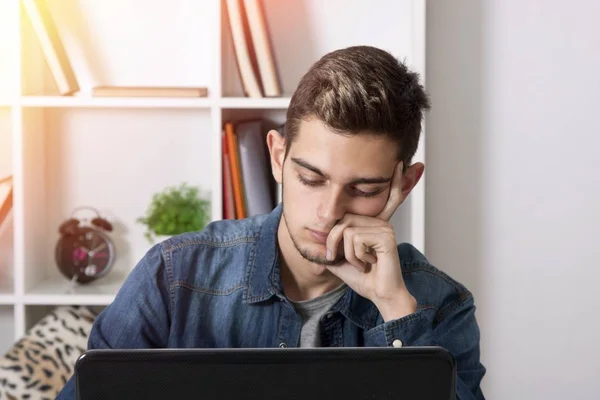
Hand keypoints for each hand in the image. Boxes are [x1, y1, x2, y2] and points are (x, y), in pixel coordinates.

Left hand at [324, 161, 416, 321]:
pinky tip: (368, 263)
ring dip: (346, 253)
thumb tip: (309, 236)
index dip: (389, 181)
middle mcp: (379, 220)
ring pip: (346, 230)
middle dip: (334, 241)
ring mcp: (384, 227)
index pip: (371, 195)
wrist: (379, 294)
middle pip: (342, 218)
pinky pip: (355, 239)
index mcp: (371, 221)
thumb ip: (327, 243)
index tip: (400, 166)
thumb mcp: (338, 256)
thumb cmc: (362, 276)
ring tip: (361, 262)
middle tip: (339, 257)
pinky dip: (355, 256)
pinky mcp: (386, 237)